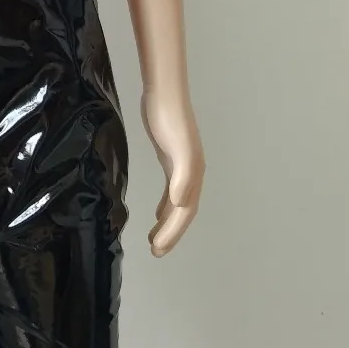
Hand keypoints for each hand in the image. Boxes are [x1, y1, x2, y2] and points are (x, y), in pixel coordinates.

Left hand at [139, 88, 204, 256]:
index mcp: (193, 176)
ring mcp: (181, 167)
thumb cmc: (169, 120)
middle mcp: (191, 175)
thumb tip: (180, 203)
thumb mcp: (177, 147)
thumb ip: (182, 175)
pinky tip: (157, 212)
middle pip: (183, 213)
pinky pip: (171, 191)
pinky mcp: (170, 159)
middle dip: (171, 234)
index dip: (173, 233)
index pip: (184, 213)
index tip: (158, 249)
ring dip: (168, 223)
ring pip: (177, 204)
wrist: (164, 94)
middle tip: (156, 252)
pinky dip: (165, 206)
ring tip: (155, 240)